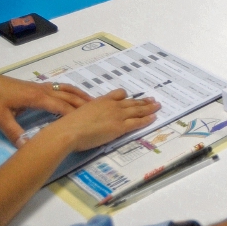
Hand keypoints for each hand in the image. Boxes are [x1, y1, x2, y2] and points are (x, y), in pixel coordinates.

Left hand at [0, 71, 89, 143]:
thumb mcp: (0, 119)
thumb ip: (15, 134)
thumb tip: (27, 149)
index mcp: (36, 98)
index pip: (61, 107)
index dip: (75, 115)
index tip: (88, 123)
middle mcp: (42, 90)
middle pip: (68, 97)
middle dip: (84, 104)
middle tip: (101, 112)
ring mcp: (40, 86)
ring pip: (66, 89)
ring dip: (80, 95)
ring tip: (94, 102)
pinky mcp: (36, 86)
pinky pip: (59, 87)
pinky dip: (71, 91)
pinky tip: (73, 96)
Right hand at [35, 89, 159, 151]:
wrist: (69, 131)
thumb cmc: (69, 124)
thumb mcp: (80, 112)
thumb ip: (89, 112)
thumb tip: (89, 117)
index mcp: (101, 100)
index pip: (118, 94)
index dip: (126, 96)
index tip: (131, 96)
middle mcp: (112, 105)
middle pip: (131, 101)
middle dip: (143, 101)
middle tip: (153, 99)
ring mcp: (117, 115)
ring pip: (137, 110)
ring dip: (149, 107)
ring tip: (157, 105)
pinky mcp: (120, 127)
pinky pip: (137, 122)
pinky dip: (147, 119)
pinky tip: (154, 117)